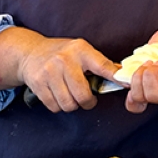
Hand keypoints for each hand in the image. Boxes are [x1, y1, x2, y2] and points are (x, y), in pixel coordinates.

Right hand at [0, 27, 118, 112]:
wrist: (30, 52)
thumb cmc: (62, 54)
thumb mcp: (82, 50)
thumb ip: (100, 63)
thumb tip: (123, 77)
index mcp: (81, 51)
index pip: (103, 66)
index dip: (116, 77)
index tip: (127, 84)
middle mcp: (64, 61)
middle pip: (83, 95)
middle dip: (87, 102)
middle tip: (86, 99)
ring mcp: (49, 72)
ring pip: (68, 104)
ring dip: (72, 105)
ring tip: (71, 96)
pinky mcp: (38, 84)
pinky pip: (54, 106)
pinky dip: (58, 106)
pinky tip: (58, 96)